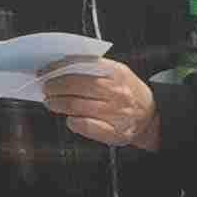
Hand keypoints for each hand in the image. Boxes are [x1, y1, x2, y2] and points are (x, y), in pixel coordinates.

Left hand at [41, 57, 158, 151]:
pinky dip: (73, 122)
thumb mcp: (117, 73)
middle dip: (54, 87)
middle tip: (46, 89)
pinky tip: (70, 119)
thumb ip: (93, 68)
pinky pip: (85, 125)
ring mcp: (116, 113)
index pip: (81, 65)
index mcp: (117, 73)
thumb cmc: (128, 93)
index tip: (45, 71)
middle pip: (75, 86)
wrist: (151, 117)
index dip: (58, 67)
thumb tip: (59, 67)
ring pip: (75, 106)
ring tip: (52, 103)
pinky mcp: (114, 132)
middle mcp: (117, 93)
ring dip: (58, 104)